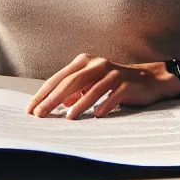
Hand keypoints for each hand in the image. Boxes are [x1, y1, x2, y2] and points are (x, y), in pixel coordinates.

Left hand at [26, 54, 179, 118]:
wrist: (148, 80)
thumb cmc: (114, 84)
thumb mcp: (90, 85)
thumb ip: (74, 92)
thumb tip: (57, 104)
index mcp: (84, 62)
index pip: (59, 78)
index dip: (44, 93)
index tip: (31, 109)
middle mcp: (97, 64)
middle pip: (72, 81)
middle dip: (54, 98)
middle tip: (41, 113)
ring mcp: (114, 72)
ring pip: (93, 87)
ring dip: (80, 103)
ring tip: (69, 117)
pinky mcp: (128, 83)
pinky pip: (115, 93)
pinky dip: (105, 103)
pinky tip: (97, 114)